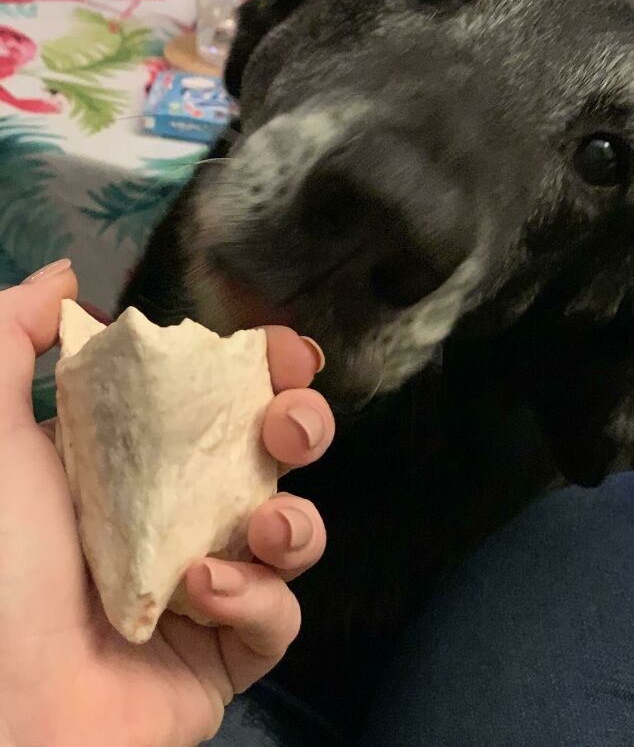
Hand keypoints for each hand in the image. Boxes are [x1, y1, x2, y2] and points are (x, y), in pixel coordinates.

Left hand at [0, 261, 333, 746]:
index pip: (222, 400)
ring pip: (296, 534)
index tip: (285, 351)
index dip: (265, 369)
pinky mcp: (225, 654)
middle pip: (277, 457)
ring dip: (297, 520)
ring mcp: (208, 586)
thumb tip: (68, 279)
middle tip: (285, 425)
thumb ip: (14, 337)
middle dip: (303, 426)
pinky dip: (254, 599)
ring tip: (263, 526)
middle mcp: (180, 514)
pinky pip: (277, 618)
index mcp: (138, 458)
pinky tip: (203, 594)